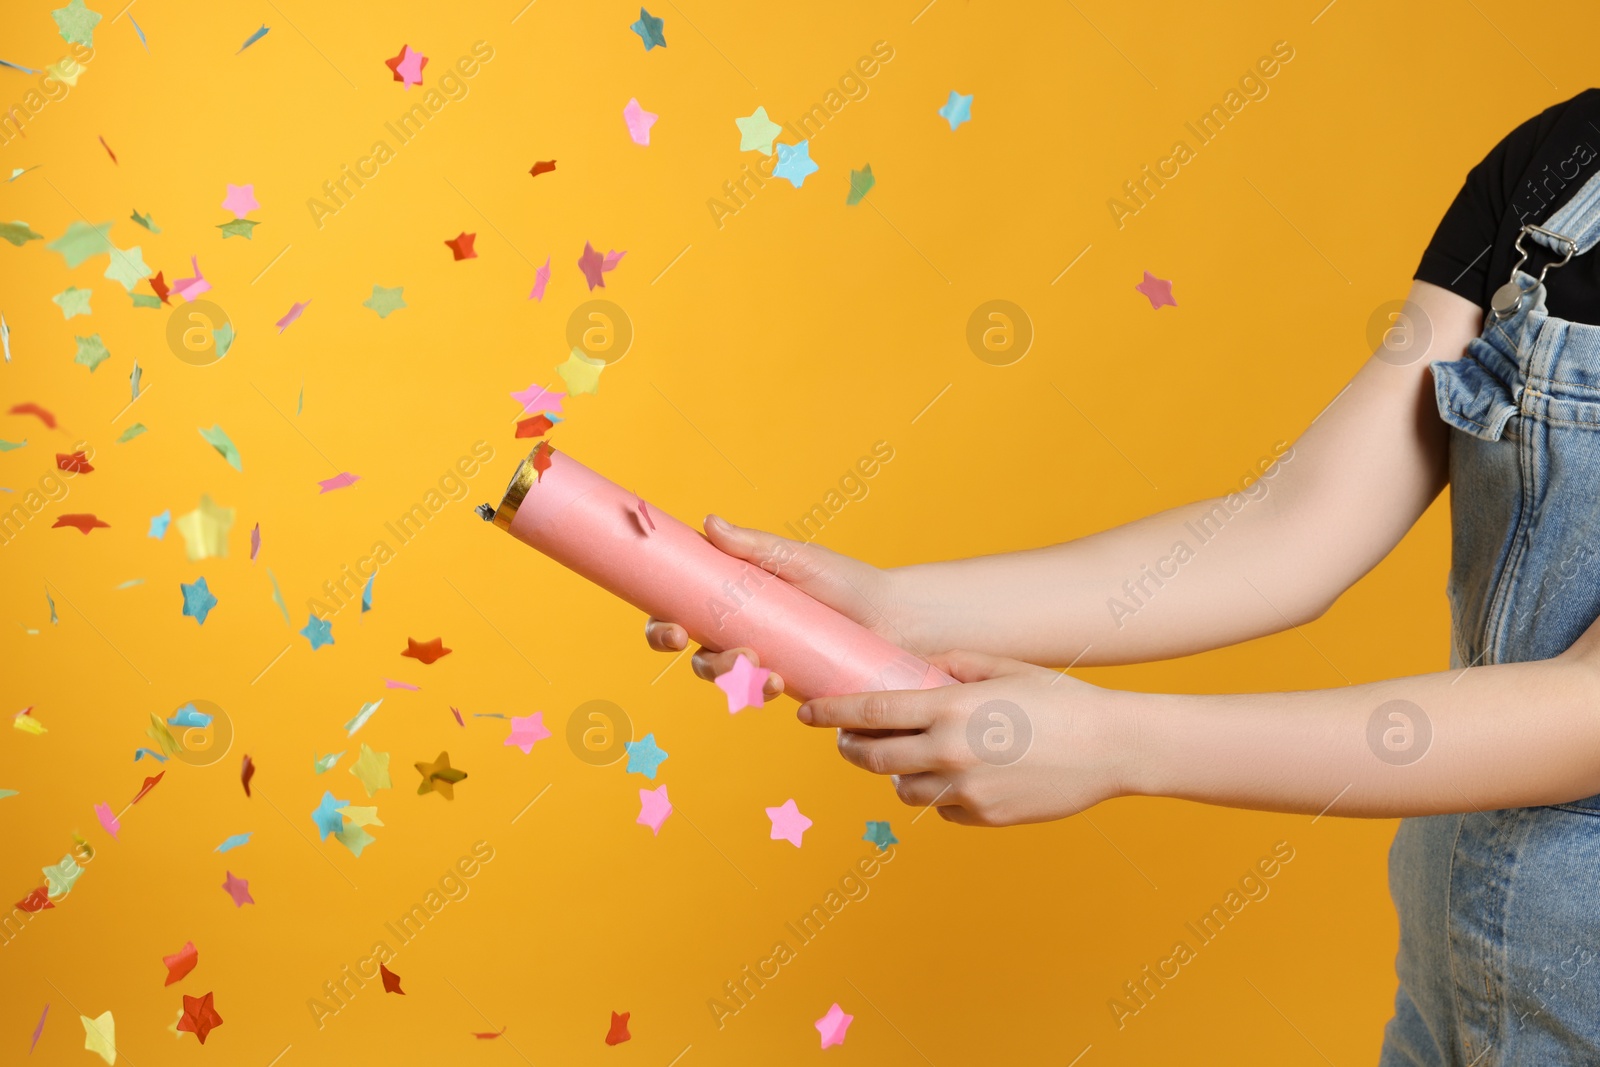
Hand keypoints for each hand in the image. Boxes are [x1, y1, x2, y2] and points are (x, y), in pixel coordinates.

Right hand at [643, 514, 907, 697]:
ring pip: (724, 679)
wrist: (896, 619)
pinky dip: (760, 691)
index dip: (662, 628)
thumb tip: (710, 523)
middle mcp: (738, 631)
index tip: (674, 632)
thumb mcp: (799, 560)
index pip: (678, 613)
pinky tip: (779, 683)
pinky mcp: (787, 685)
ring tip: (765, 669)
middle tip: (731, 658)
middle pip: (695, 655)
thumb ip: (753, 547)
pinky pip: (758, 695)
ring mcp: (762, 660)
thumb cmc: (847, 583)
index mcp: (730, 597)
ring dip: (733, 677)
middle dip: (704, 662)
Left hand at [796, 649, 1137, 825]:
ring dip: (896, 773)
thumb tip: (917, 667)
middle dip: (851, 749)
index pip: (870, 711)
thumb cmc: (1059, 698)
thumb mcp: (1002, 667)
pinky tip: (960, 776)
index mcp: (950, 707)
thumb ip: (953, 664)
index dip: (831, 713)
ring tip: (909, 756)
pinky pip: (941, 809)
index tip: (806, 713)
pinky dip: (940, 794)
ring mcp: (965, 789)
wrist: (1112, 747)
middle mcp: (949, 751)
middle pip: (872, 757)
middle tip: (847, 741)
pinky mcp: (983, 817)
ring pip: (901, 788)